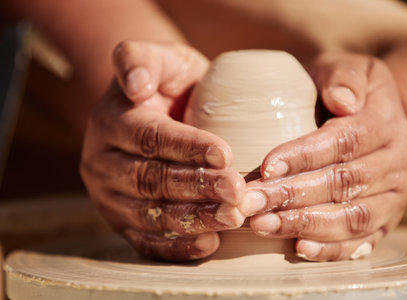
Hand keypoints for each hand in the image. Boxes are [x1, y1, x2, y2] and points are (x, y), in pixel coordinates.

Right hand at [80, 41, 244, 261]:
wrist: (154, 111)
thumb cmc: (168, 85)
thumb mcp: (159, 59)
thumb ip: (140, 58)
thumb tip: (134, 84)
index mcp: (111, 121)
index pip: (150, 137)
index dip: (187, 147)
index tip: (226, 155)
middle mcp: (102, 162)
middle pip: (150, 179)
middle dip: (196, 187)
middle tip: (238, 193)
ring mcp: (109, 196)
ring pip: (149, 213)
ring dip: (192, 219)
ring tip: (231, 218)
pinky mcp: (121, 221)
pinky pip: (144, 240)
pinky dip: (175, 246)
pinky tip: (207, 244)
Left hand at [239, 53, 406, 260]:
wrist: (376, 121)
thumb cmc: (345, 93)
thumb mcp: (349, 69)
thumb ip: (344, 77)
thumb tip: (342, 100)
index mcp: (386, 122)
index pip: (344, 141)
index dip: (304, 156)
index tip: (264, 167)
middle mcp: (397, 162)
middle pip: (343, 183)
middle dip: (293, 195)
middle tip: (250, 203)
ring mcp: (394, 196)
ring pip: (352, 217)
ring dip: (305, 224)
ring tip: (263, 225)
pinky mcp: (385, 220)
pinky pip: (362, 240)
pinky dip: (331, 249)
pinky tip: (299, 250)